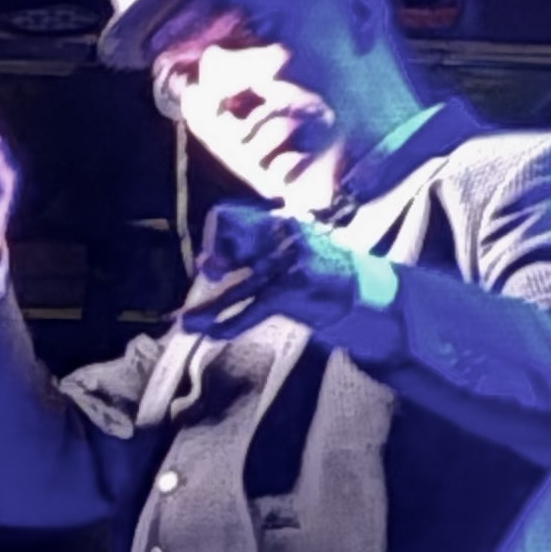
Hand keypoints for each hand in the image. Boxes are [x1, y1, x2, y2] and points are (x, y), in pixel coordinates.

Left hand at [178, 201, 402, 360]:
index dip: (216, 237)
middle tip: (209, 273)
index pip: (230, 217)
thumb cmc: (321, 271)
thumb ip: (252, 253)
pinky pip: (252, 308)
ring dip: (209, 309)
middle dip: (214, 261)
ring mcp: (286, 263)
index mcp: (277, 224)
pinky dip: (231, 324)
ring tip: (185, 323)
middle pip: (231, 244)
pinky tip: (215, 334)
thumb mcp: (288, 251)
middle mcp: (280, 238)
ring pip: (238, 287)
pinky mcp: (292, 289)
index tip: (211, 262)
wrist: (364, 291)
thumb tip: (204, 265)